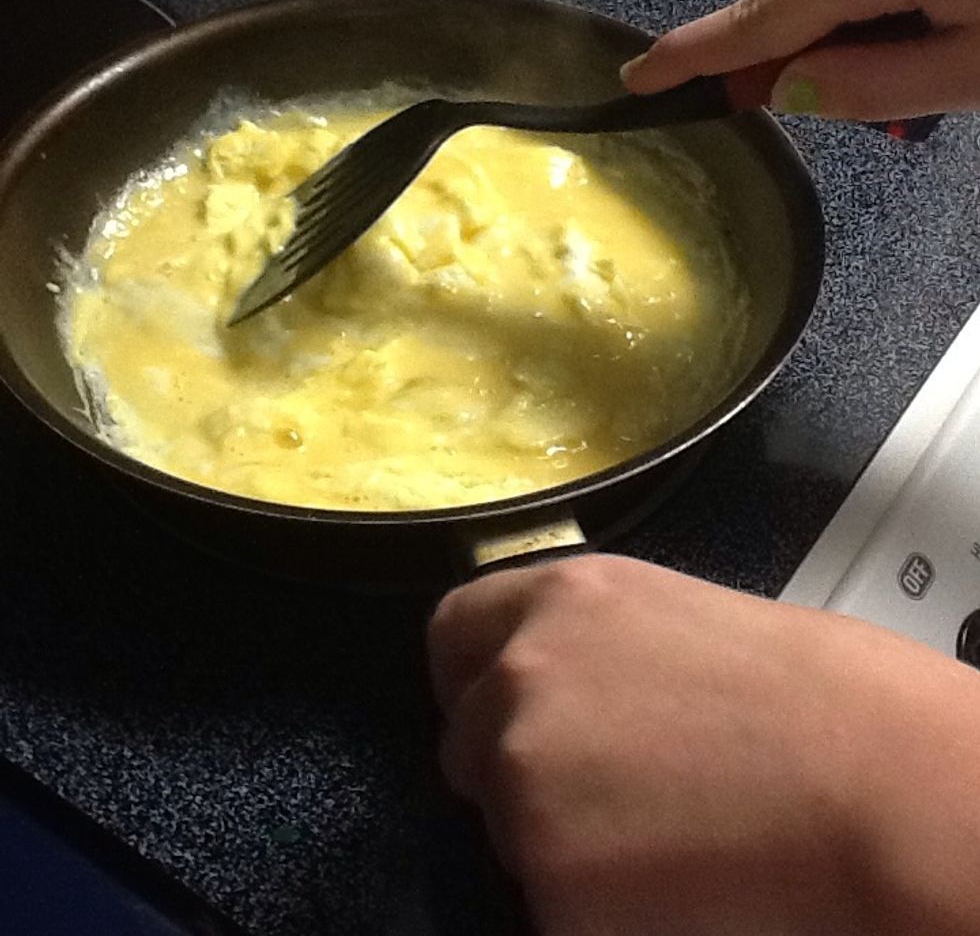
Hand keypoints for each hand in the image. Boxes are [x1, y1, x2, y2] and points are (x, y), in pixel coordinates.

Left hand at [429, 555, 979, 935]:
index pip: (451, 632)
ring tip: (660, 834)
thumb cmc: (811, 698)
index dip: (473, 680)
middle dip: (516, 771)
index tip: (497, 711)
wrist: (871, 781)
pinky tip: (667, 881)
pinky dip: (588, 905)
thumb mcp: (673, 618)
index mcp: (560, 597)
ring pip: (503, 827)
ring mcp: (525, 776)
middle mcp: (521, 676)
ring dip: (555, 840)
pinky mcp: (548, 876)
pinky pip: (544, 900)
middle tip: (608, 794)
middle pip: (468, 740)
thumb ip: (589, 644)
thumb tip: (550, 684)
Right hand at [621, 0, 979, 119]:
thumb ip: (876, 83)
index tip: (640, 75)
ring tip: (974, 38)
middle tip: (910, 94)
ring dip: (900, 16)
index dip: (698, 53)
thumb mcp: (976, 72)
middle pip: (828, 0)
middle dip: (841, 52)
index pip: (763, 19)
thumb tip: (787, 87)